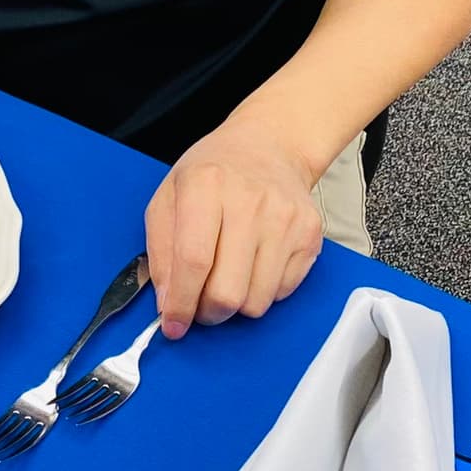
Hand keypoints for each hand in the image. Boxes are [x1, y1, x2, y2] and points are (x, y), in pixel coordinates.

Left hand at [144, 115, 323, 340]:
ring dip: (235, 304)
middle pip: (227, 291)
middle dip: (208, 311)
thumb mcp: (169, 196)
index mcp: (205, 185)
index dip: (180, 302)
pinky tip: (252, 263)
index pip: (193, 260)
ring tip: (226, 276)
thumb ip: (160, 250)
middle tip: (200, 303)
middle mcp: (249, 201)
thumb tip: (169, 304)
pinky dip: (261, 291)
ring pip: (256, 302)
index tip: (173, 324)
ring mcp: (285, 219)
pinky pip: (282, 293)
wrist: (267, 146)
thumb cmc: (212, 173)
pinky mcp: (310, 235)